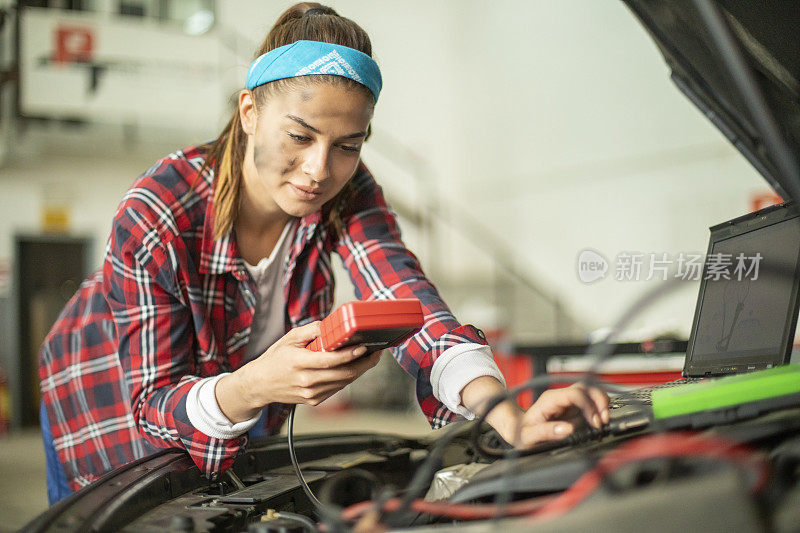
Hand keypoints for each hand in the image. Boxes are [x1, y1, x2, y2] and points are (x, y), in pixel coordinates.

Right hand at [216, 321, 380, 421]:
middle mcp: (306, 381)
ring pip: (343, 383)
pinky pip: (336, 388)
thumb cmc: (275, 359)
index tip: (364, 347)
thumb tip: (332, 324)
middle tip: (376, 353)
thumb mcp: (290, 338)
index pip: (331, 360)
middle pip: (343, 374)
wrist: (260, 384)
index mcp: (299, 363)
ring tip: (369, 359)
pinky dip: (347, 378)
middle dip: (363, 364)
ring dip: (359, 371)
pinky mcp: (313, 400)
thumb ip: (312, 330)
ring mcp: (311, 393)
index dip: (350, 355)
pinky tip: (353, 368)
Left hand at [506, 383, 609, 446]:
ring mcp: (567, 402)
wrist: (517, 429)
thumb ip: (546, 432)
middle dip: (599, 400)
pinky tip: (600, 421)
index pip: (575, 394)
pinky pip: (590, 403)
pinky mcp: (573, 409)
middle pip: (586, 387)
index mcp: (550, 400)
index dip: (588, 406)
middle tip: (604, 419)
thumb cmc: (521, 432)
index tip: (594, 422)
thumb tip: (567, 429)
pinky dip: (599, 409)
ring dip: (602, 403)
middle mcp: (560, 397)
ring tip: (604, 420)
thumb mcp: (528, 436)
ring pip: (590, 392)